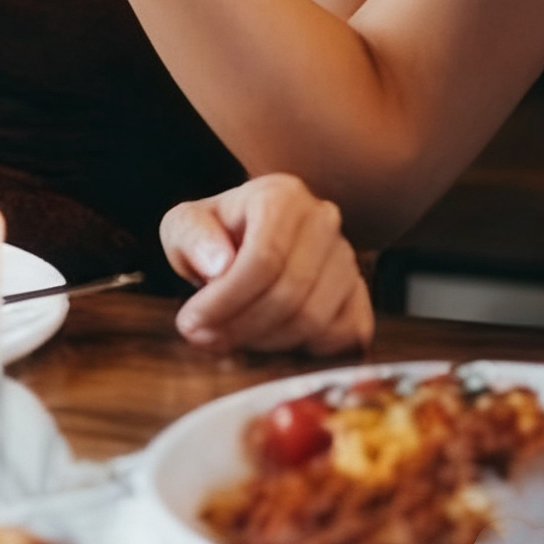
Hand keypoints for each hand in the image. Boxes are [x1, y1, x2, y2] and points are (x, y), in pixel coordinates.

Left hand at [161, 175, 373, 355]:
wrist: (247, 239)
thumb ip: (191, 236)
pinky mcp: (359, 294)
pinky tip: (270, 338)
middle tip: (206, 338)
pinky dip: (305, 348)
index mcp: (282, 195)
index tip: (192, 322)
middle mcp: (323, 221)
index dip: (226, 300)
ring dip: (267, 341)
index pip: (264, 258)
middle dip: (242, 326)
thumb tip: (219, 264)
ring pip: (315, 319)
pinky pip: (343, 334)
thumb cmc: (214, 234)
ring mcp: (347, 259)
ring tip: (231, 337)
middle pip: (290, 293)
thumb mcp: (184, 224)